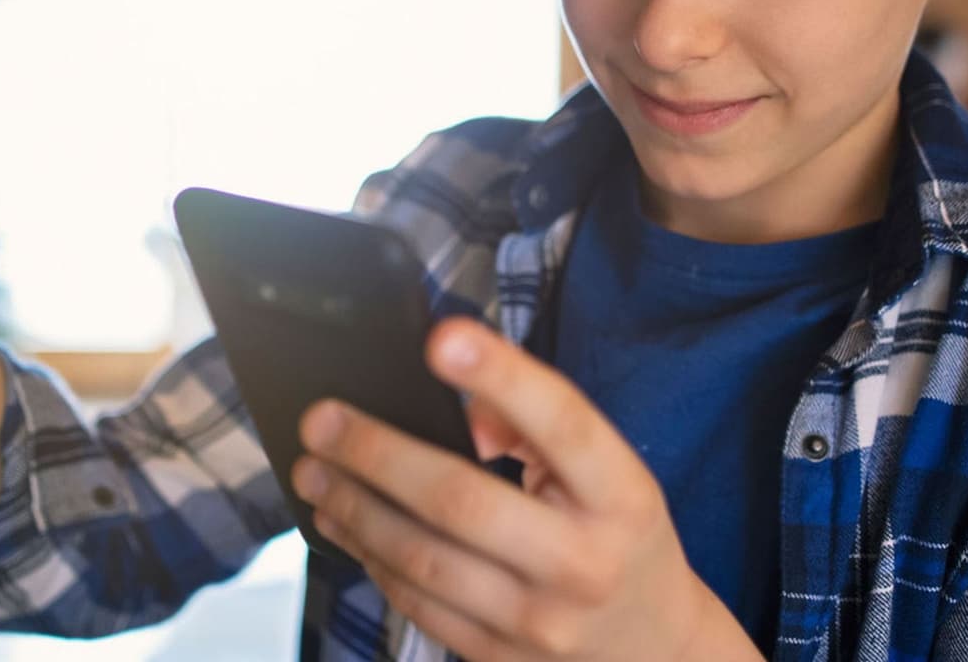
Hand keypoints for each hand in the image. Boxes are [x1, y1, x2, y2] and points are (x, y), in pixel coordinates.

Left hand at [291, 316, 761, 661]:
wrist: (655, 648)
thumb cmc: (616, 533)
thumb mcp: (609, 473)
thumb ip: (537, 426)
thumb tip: (456, 407)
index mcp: (622, 497)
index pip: (562, 424)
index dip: (500, 376)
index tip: (440, 337)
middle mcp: (584, 563)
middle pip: (461, 500)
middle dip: (376, 454)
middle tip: (321, 420)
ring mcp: (540, 624)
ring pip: (422, 560)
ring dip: (353, 509)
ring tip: (312, 472)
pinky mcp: (500, 660)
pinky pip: (418, 604)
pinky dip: (370, 558)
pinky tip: (342, 523)